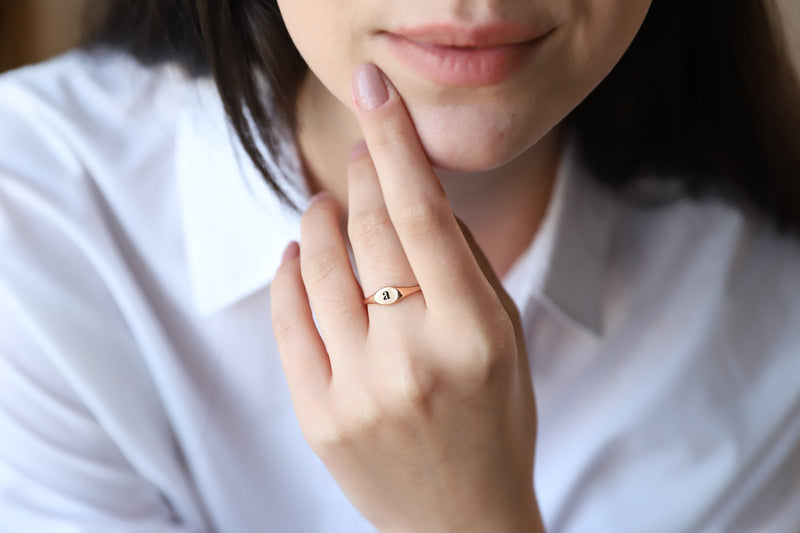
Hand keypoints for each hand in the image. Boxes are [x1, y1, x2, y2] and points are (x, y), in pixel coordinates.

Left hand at [271, 63, 542, 532]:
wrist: (461, 520)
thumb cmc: (496, 422)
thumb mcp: (506, 338)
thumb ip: (466, 263)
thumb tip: (417, 192)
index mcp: (474, 335)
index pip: (423, 215)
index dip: (396, 145)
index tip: (376, 96)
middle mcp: (414, 359)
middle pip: (369, 233)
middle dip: (362, 178)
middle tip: (361, 156)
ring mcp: (359, 390)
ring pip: (319, 269)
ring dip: (319, 221)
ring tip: (327, 205)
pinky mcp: (318, 416)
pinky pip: (289, 320)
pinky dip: (289, 273)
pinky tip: (298, 253)